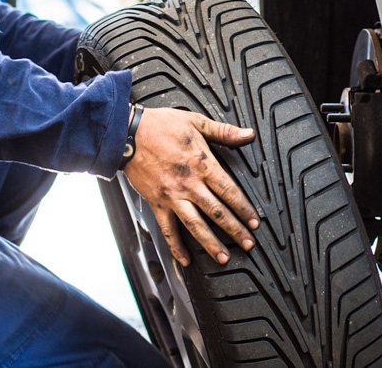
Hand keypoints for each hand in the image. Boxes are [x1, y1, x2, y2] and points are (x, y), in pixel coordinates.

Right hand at [123, 107, 259, 265]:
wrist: (126, 133)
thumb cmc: (159, 126)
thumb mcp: (196, 121)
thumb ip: (224, 131)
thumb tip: (248, 134)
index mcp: (202, 164)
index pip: (229, 191)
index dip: (244, 208)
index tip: (255, 222)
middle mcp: (189, 184)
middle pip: (217, 212)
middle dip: (235, 230)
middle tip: (248, 244)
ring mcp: (172, 196)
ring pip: (195, 225)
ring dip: (210, 244)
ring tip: (223, 258)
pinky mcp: (157, 203)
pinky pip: (168, 229)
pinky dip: (176, 246)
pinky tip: (185, 259)